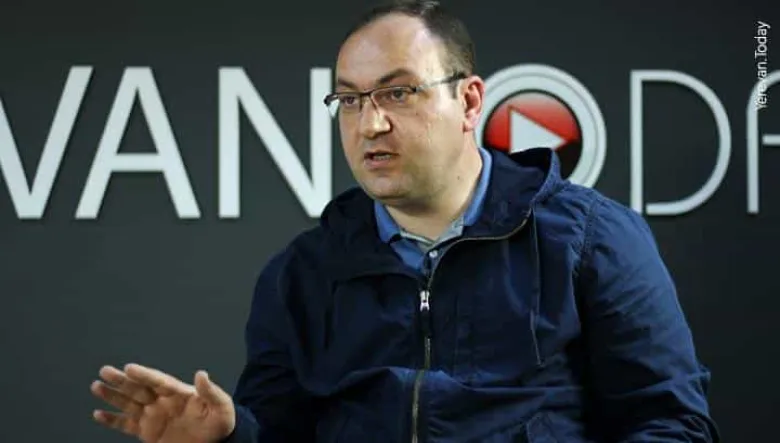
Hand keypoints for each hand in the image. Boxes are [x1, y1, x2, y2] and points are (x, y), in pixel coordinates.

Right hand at [91, 363, 235, 442]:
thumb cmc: (220, 421)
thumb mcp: (221, 406)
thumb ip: (210, 391)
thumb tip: (201, 374)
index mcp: (179, 392)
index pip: (158, 381)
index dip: (144, 375)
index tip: (129, 368)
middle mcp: (162, 401)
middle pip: (139, 388)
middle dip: (122, 381)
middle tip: (105, 370)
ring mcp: (153, 415)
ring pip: (129, 403)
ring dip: (113, 396)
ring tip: (96, 386)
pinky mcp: (147, 432)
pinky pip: (126, 425)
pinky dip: (112, 420)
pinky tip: (98, 413)